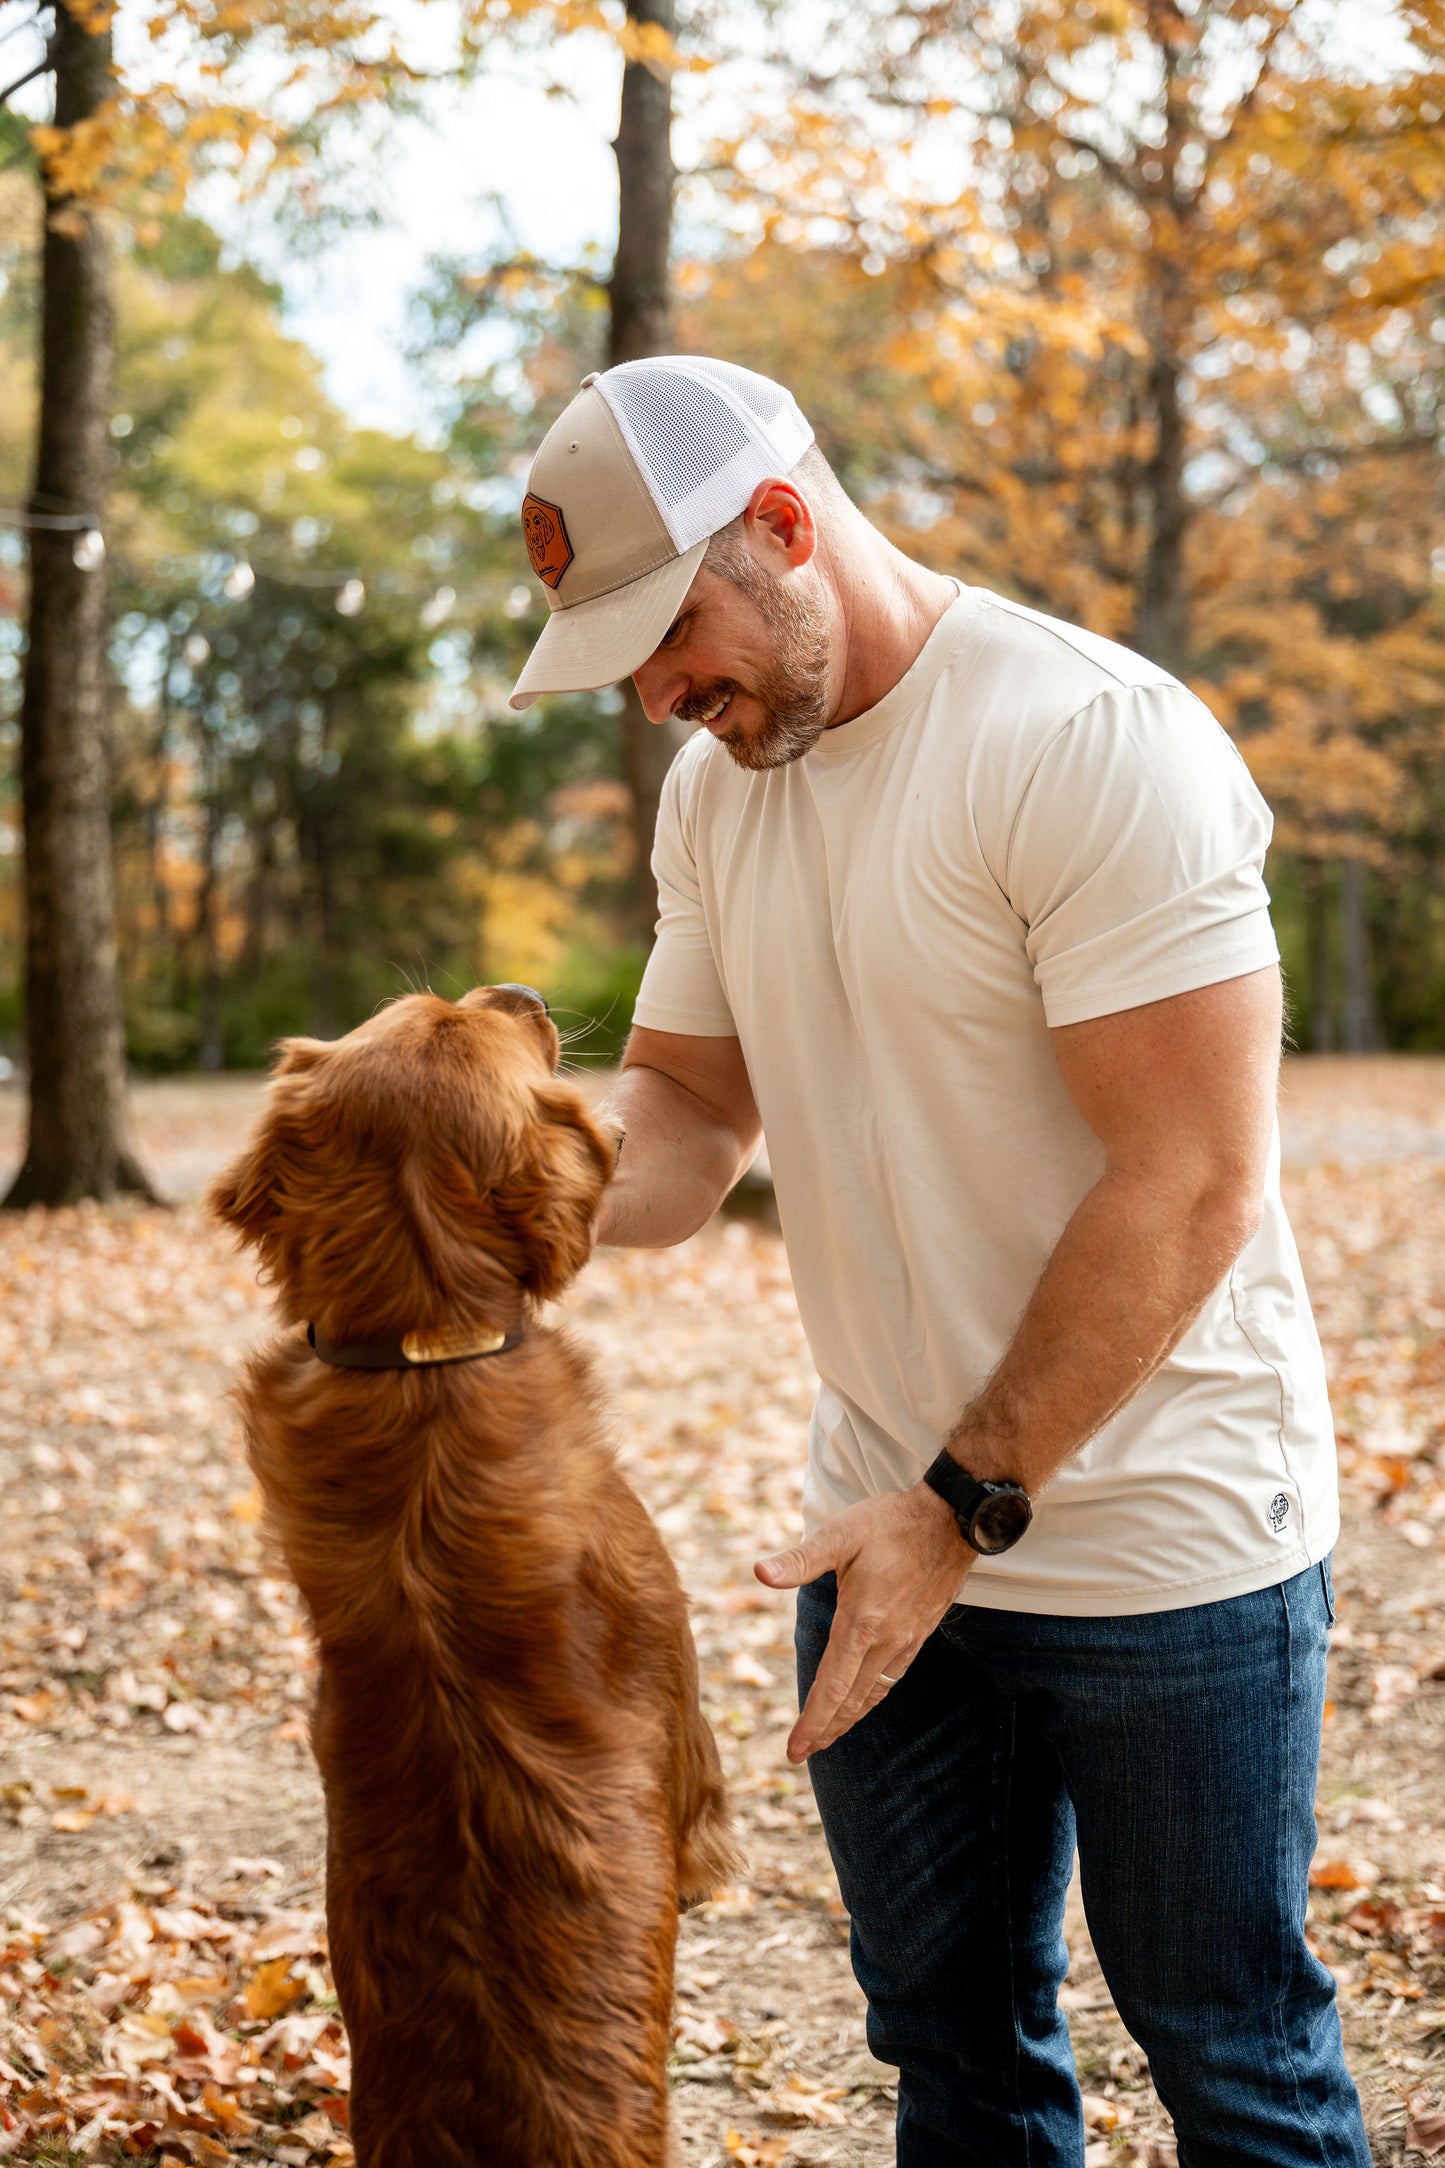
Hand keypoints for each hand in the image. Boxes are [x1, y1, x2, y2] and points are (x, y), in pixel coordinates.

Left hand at [755, 1484, 972, 1762]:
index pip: (831, 1685)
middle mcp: (885, 1639)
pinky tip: (865, 1699)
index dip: (812, 1721)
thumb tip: (760, 1572)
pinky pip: (892, 1677)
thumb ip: (801, 1559)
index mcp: (860, 1622)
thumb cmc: (892, 1523)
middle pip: (851, 1699)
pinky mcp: (920, 1631)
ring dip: (849, 1718)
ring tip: (829, 1737)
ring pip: (874, 1693)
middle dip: (826, 1730)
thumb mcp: (841, 1534)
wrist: (953, 1520)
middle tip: (802, 1754)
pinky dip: (872, 1698)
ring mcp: (906, 1638)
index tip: (794, 1749)